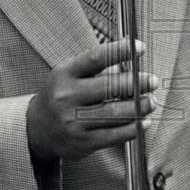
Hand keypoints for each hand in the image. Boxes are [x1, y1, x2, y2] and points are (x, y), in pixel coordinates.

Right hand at [26, 40, 158, 162]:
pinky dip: (133, 129)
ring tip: (151, 101)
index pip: (95, 58)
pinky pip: (113, 135)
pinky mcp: (82, 142)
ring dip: (139, 106)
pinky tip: (143, 122)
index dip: (120, 51)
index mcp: (64, 74)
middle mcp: (67, 97)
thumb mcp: (69, 73)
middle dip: (136, 83)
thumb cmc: (60, 95)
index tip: (140, 47)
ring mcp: (73, 121)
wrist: (37, 129)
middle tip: (152, 81)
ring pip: (114, 113)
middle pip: (109, 87)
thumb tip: (131, 49)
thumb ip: (96, 63)